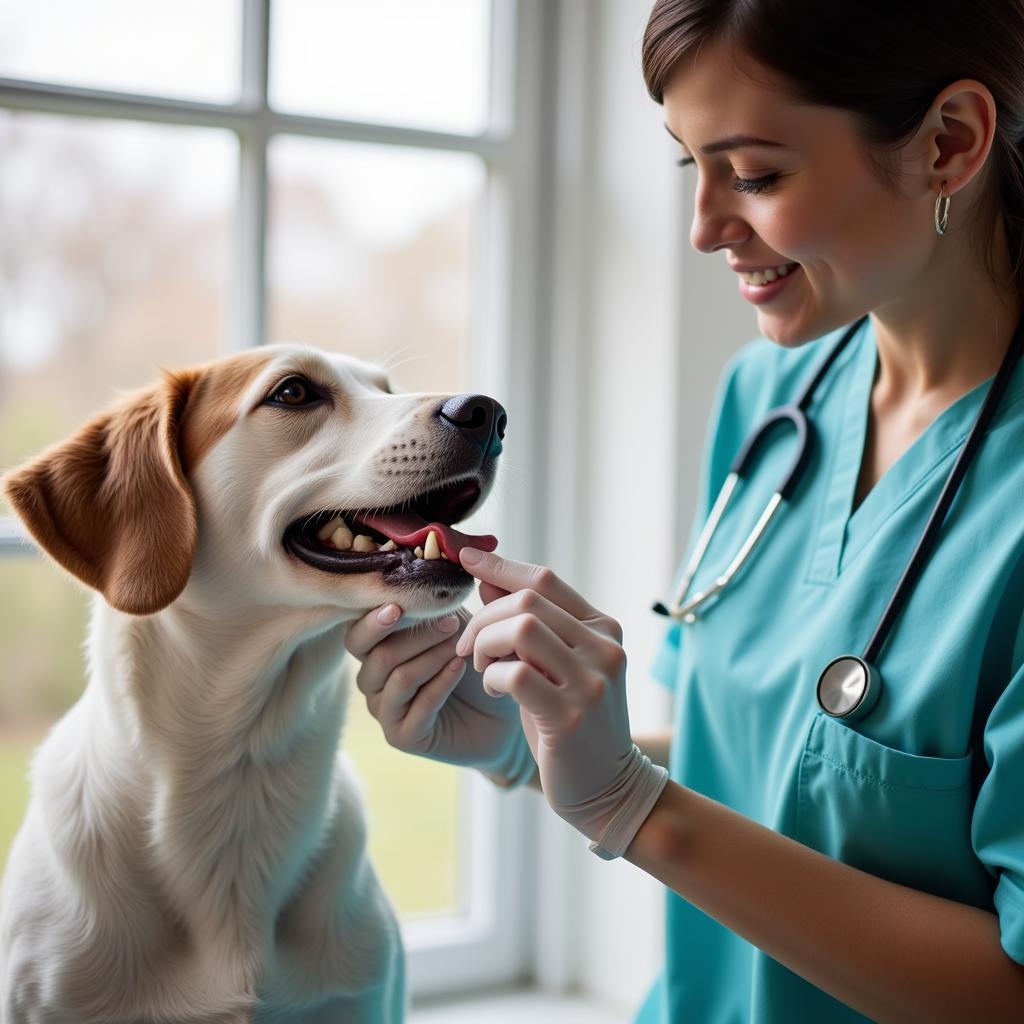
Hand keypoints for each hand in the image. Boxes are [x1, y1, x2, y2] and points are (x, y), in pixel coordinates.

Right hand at [344, 603, 533, 783]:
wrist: (505, 710)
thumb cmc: (476, 659)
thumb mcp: (461, 621)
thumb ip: (446, 595)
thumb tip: (456, 554)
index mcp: (376, 646)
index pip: (356, 627)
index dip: (374, 614)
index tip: (401, 603)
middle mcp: (372, 677)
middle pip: (368, 650)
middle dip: (410, 632)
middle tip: (452, 622)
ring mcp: (384, 709)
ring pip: (394, 674)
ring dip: (430, 655)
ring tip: (462, 646)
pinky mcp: (402, 736)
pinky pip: (415, 706)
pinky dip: (440, 683)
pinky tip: (461, 668)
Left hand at [453, 547, 667, 854]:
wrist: (607, 786)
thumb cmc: (571, 721)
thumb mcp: (553, 665)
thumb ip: (527, 623)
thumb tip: (485, 577)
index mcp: (603, 628)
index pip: (545, 580)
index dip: (500, 566)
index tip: (466, 559)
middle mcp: (604, 647)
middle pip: (527, 601)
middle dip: (484, 617)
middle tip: (467, 645)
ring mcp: (592, 681)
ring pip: (521, 628)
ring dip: (486, 643)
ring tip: (481, 666)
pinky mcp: (572, 716)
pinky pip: (515, 673)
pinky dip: (492, 677)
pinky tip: (494, 690)